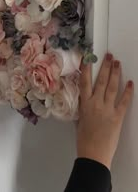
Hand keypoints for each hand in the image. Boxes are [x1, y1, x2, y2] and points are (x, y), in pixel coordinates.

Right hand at [77, 53, 133, 168]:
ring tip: (117, 63)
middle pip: (101, 80)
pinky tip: (130, 83)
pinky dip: (128, 92)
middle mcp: (96, 103)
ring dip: (115, 73)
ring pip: (112, 87)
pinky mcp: (117, 116)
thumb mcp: (79, 120)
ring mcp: (107, 109)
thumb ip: (83, 107)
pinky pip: (124, 101)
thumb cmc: (84, 140)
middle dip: (105, 66)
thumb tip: (86, 100)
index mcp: (84, 104)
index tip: (88, 59)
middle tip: (109, 55)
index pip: (84, 82)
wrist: (93, 154)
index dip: (86, 69)